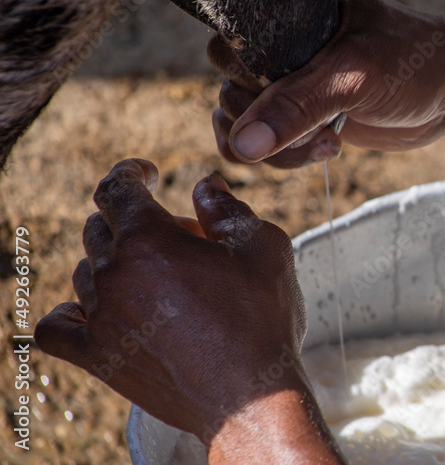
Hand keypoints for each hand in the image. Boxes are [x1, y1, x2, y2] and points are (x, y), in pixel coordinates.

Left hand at [35, 159, 342, 462]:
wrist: (252, 395)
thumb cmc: (262, 317)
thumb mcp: (262, 246)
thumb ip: (227, 208)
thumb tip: (206, 185)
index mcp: (149, 238)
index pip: (117, 188)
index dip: (131, 172)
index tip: (148, 173)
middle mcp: (113, 274)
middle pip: (102, 228)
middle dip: (139, 224)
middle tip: (184, 241)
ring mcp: (100, 318)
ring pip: (87, 272)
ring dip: (117, 264)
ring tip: (161, 279)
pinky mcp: (98, 357)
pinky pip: (57, 326)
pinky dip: (71, 311)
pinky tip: (100, 308)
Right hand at [209, 0, 444, 168]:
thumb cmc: (412, 64)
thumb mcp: (355, 79)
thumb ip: (298, 107)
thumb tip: (243, 145)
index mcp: (285, 19)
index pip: (226, 51)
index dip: (249, 83)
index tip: (294, 96)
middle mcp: (279, 51)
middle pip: (229, 95)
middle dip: (266, 124)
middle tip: (318, 126)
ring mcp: (289, 87)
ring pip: (243, 128)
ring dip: (279, 148)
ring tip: (329, 143)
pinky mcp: (302, 119)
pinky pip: (266, 147)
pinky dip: (285, 158)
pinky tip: (328, 149)